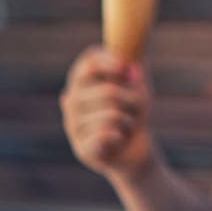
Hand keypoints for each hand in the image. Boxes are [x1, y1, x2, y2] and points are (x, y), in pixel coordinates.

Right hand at [60, 47, 154, 180]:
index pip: (88, 62)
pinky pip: (106, 134)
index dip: (107, 61)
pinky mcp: (82, 148)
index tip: (125, 66)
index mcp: (83, 83)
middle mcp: (72, 102)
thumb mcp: (139, 88)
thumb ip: (135, 71)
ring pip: (111, 114)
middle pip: (107, 90)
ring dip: (129, 120)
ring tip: (125, 125)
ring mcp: (74, 126)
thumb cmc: (133, 114)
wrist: (135, 149)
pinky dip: (121, 135)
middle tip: (137, 106)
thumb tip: (130, 63)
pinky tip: (118, 139)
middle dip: (131, 99)